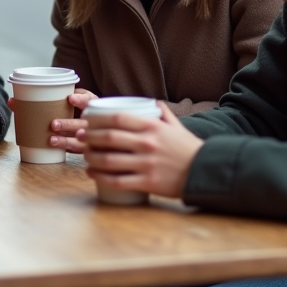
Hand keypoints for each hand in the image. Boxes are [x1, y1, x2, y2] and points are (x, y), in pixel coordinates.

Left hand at [9, 88, 97, 153]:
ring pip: (80, 140)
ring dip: (65, 141)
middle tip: (53, 124)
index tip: (70, 98)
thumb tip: (11, 101)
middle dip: (69, 124)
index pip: (88, 100)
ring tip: (51, 140)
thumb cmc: (70, 107)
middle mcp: (90, 120)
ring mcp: (87, 135)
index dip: (80, 99)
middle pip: (83, 123)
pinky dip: (65, 149)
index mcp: (89, 104)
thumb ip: (41, 98)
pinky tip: (54, 149)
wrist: (90, 121)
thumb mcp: (64, 98)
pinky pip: (75, 150)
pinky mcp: (81, 146)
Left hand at [82, 103, 202, 198]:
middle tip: (81, 136)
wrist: (205, 172)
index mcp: (152, 126)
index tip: (87, 120)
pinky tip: (92, 174)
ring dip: (91, 157)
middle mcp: (147, 143)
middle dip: (89, 136)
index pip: (117, 118)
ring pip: (109, 160)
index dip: (97, 119)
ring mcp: (146, 163)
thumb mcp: (176, 126)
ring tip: (85, 155)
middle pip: (109, 137)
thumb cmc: (188, 149)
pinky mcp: (147, 182)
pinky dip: (100, 177)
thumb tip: (153, 103)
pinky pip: (117, 180)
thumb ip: (163, 113)